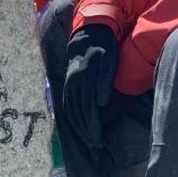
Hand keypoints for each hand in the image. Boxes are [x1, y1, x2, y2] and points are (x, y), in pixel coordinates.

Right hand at [63, 24, 118, 145]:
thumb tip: (101, 102)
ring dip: (79, 127)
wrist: (90, 31)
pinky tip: (78, 124)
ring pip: (71, 110)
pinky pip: (67, 103)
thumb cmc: (104, 46)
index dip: (93, 126)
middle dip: (87, 131)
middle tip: (97, 145)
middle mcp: (74, 82)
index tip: (100, 139)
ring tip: (89, 139)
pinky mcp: (69, 81)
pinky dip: (72, 116)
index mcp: (84, 78)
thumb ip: (105, 80)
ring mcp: (70, 82)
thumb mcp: (110, 59)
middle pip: (78, 113)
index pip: (87, 109)